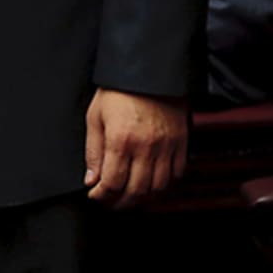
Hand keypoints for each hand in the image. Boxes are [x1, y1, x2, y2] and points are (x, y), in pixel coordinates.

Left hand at [84, 89, 188, 206]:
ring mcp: (167, 146)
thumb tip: (91, 179)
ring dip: (142, 198)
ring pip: (157, 188)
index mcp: (121, 139)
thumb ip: (93, 150)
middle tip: (110, 202)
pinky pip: (176, 175)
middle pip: (136, 191)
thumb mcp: (96, 116)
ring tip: (129, 197)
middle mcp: (146, 147)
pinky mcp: (181, 143)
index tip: (95, 195)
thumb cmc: (119, 89)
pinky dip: (164, 186)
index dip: (101, 195)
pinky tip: (151, 185)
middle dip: (120, 202)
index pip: (112, 183)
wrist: (149, 70)